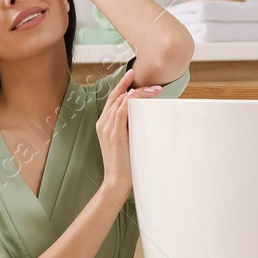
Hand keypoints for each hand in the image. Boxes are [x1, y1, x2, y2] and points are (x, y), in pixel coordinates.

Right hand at [96, 68, 162, 203]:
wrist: (116, 182)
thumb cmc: (125, 165)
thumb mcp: (127, 142)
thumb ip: (131, 129)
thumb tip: (146, 117)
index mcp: (104, 125)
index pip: (112, 100)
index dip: (122, 86)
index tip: (132, 77)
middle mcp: (103, 123)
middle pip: (115, 96)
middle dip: (129, 83)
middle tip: (142, 75)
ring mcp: (107, 128)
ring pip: (120, 101)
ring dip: (138, 92)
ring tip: (154, 89)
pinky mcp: (114, 133)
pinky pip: (121, 110)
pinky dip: (130, 101)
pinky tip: (139, 96)